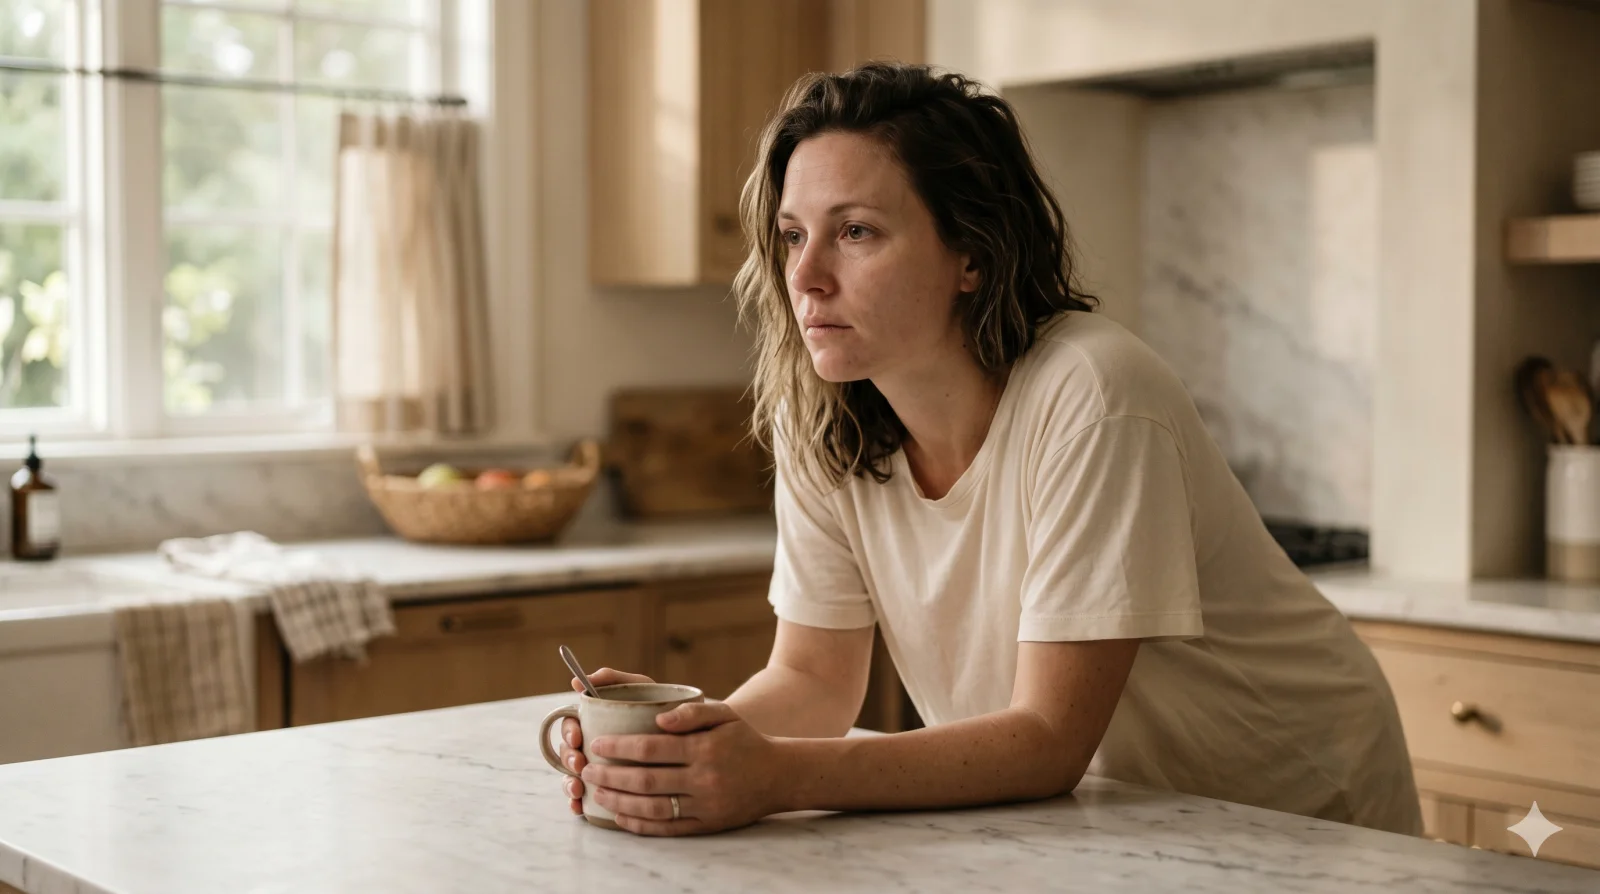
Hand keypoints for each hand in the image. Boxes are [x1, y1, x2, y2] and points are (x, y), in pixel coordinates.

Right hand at [560, 668, 654, 814]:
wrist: (698, 732)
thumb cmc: (665, 705)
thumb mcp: (643, 688)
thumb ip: (615, 679)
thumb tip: (575, 682)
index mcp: (597, 719)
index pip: (572, 724)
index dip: (568, 731)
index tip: (577, 737)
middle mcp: (594, 743)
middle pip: (569, 751)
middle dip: (569, 758)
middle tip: (579, 763)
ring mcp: (601, 766)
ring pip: (574, 775)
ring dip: (569, 782)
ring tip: (577, 788)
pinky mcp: (611, 788)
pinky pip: (587, 798)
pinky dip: (578, 802)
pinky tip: (579, 806)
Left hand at [582, 701, 784, 835]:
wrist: (779, 775)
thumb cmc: (745, 740)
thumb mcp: (725, 714)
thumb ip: (691, 712)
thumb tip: (658, 720)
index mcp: (704, 748)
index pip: (651, 748)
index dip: (619, 747)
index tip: (597, 744)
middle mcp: (703, 779)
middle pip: (645, 781)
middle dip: (610, 776)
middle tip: (587, 770)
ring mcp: (704, 805)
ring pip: (652, 808)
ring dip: (619, 802)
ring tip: (597, 793)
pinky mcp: (706, 825)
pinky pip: (667, 829)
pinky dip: (640, 825)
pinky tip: (620, 817)